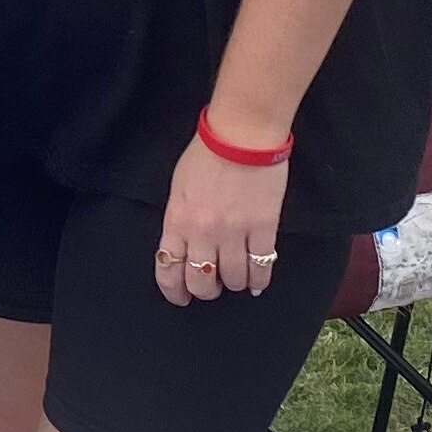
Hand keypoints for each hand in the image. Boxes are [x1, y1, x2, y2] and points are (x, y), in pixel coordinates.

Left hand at [153, 130, 288, 305]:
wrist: (241, 134)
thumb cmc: (208, 154)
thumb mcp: (179, 188)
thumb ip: (180, 220)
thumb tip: (186, 247)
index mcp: (177, 221)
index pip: (168, 270)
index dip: (175, 292)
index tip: (181, 297)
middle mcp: (202, 232)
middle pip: (201, 282)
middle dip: (207, 290)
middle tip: (214, 285)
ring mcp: (233, 232)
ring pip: (233, 279)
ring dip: (235, 283)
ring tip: (238, 277)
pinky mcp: (263, 228)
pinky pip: (261, 267)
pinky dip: (259, 279)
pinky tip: (258, 280)